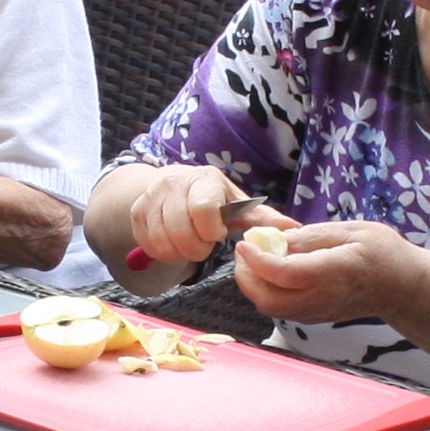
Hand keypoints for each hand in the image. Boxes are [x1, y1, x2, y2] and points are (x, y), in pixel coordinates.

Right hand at [118, 165, 279, 269]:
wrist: (172, 187)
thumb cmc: (213, 200)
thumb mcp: (237, 206)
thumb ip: (262, 219)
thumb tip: (293, 229)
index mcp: (205, 179)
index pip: (203, 209)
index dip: (210, 231)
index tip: (216, 235)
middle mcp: (175, 182)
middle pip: (181, 230)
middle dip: (195, 247)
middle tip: (203, 246)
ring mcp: (152, 196)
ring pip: (162, 239)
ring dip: (178, 251)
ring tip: (189, 244)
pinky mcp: (136, 211)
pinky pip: (147, 243)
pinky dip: (161, 252)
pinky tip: (172, 245)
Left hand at [228, 218, 413, 328]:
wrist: (402, 287)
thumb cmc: (383, 253)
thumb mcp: (353, 230)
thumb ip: (314, 236)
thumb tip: (280, 239)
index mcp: (332, 272)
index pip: (284, 273)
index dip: (257, 260)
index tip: (245, 243)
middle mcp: (321, 297)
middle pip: (269, 299)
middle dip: (246, 277)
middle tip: (244, 253)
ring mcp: (317, 311)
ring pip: (271, 308)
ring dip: (254, 286)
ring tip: (254, 260)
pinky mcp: (314, 317)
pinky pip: (281, 309)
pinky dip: (266, 292)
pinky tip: (270, 272)